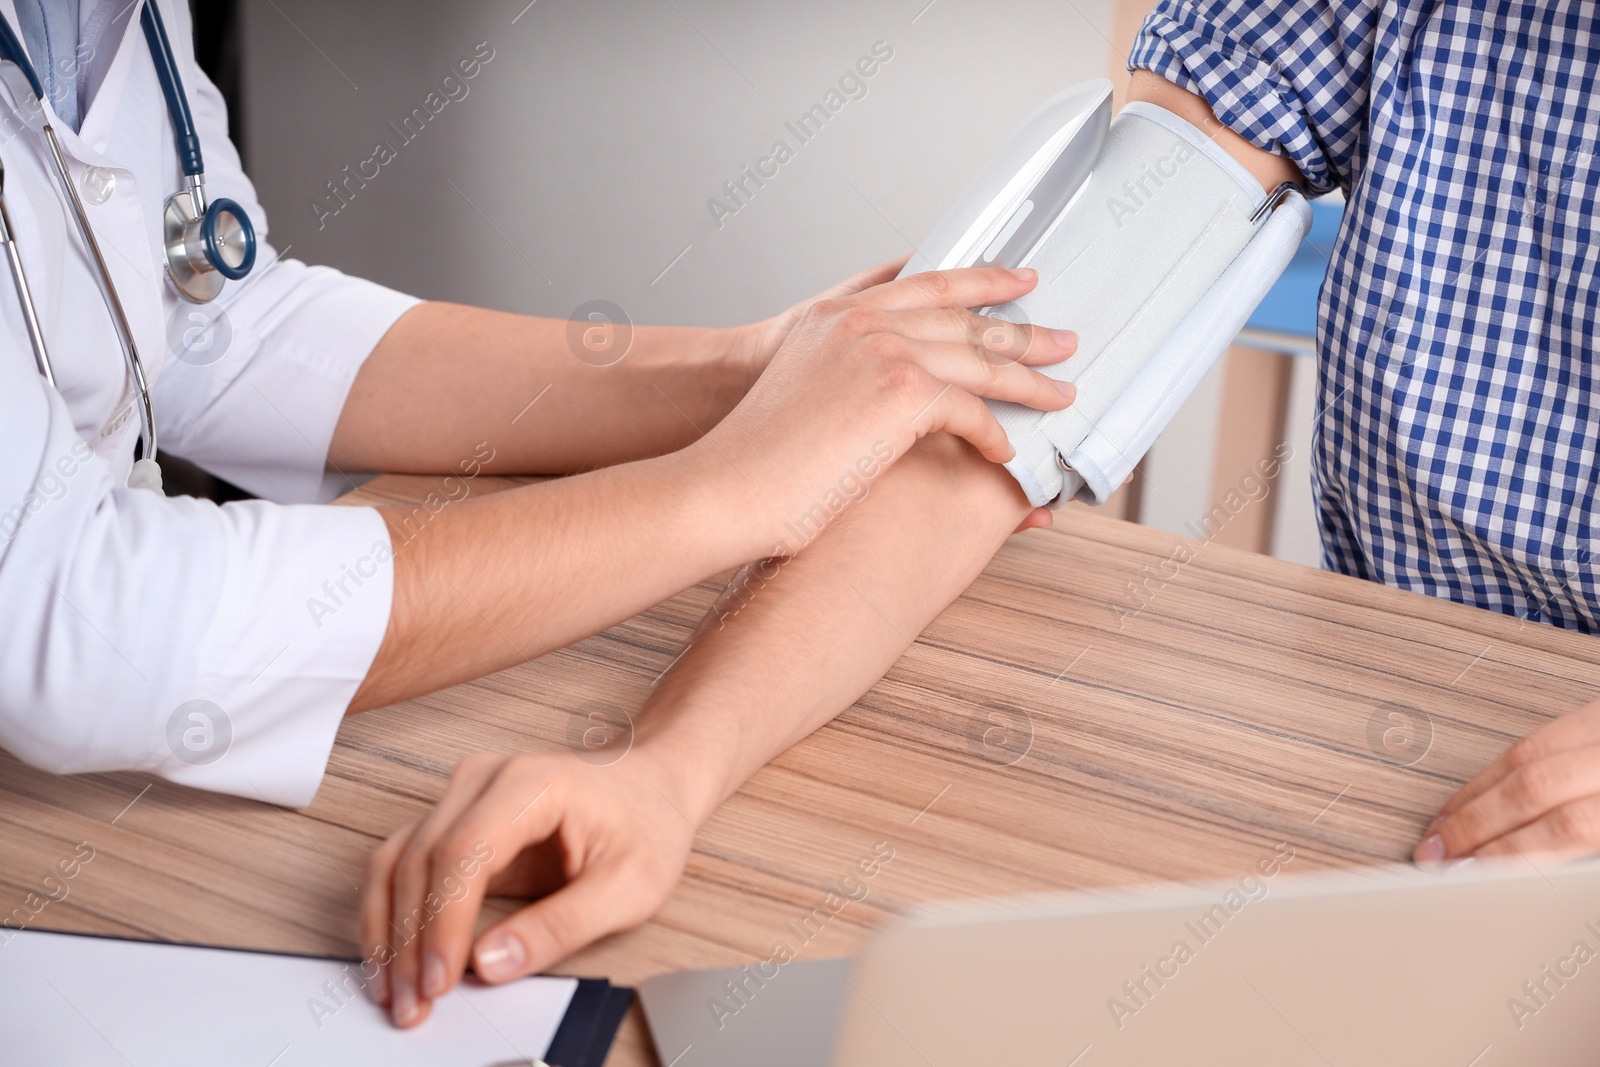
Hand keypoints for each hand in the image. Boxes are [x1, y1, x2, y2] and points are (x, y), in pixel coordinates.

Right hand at [361, 748, 697, 1027]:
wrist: (652, 784)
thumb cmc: (646, 823)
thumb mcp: (629, 886)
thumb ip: (562, 926)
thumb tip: (491, 963)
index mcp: (532, 783)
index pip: (464, 852)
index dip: (443, 923)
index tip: (440, 980)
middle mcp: (485, 779)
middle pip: (421, 858)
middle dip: (409, 940)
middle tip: (413, 1004)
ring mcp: (465, 795)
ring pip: (399, 860)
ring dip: (388, 929)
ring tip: (394, 991)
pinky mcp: (457, 819)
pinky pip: (405, 862)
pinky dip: (392, 912)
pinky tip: (392, 958)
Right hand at [702, 265, 1076, 552]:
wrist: (728, 486)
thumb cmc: (758, 458)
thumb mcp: (801, 388)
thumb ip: (846, 368)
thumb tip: (885, 389)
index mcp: (839, 316)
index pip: (928, 284)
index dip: (982, 279)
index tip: (1022, 279)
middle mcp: (863, 323)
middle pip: (965, 319)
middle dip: (1023, 331)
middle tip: (1064, 341)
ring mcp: (883, 353)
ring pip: (980, 360)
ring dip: (1028, 382)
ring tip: (1061, 397)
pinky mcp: (901, 394)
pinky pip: (970, 409)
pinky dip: (995, 434)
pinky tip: (1007, 454)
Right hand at [1416, 700, 1599, 865]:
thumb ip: (1592, 851)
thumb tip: (1536, 876)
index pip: (1569, 825)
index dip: (1510, 852)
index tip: (1471, 874)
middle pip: (1532, 785)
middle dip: (1472, 824)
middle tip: (1437, 853)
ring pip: (1523, 752)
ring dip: (1473, 795)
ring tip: (1442, 826)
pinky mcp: (1597, 712)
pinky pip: (1537, 733)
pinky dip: (1498, 767)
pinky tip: (1478, 790)